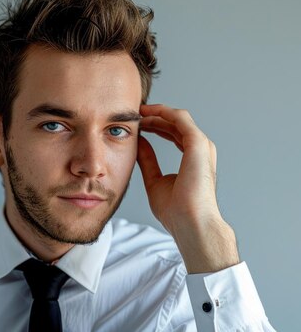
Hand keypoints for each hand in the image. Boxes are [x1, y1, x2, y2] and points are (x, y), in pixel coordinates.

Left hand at [137, 104, 238, 273]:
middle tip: (134, 112)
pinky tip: (146, 113)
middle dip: (154, 116)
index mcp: (193, 159)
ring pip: (178, 118)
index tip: (136, 123)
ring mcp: (201, 146)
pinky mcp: (198, 144)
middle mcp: (200, 150)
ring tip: (137, 111)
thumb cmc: (176, 211)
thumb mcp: (154, 180)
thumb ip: (148, 161)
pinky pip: (180, 119)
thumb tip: (138, 143)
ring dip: (157, 112)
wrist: (190, 224)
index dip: (155, 126)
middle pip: (175, 124)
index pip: (174, 134)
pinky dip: (163, 112)